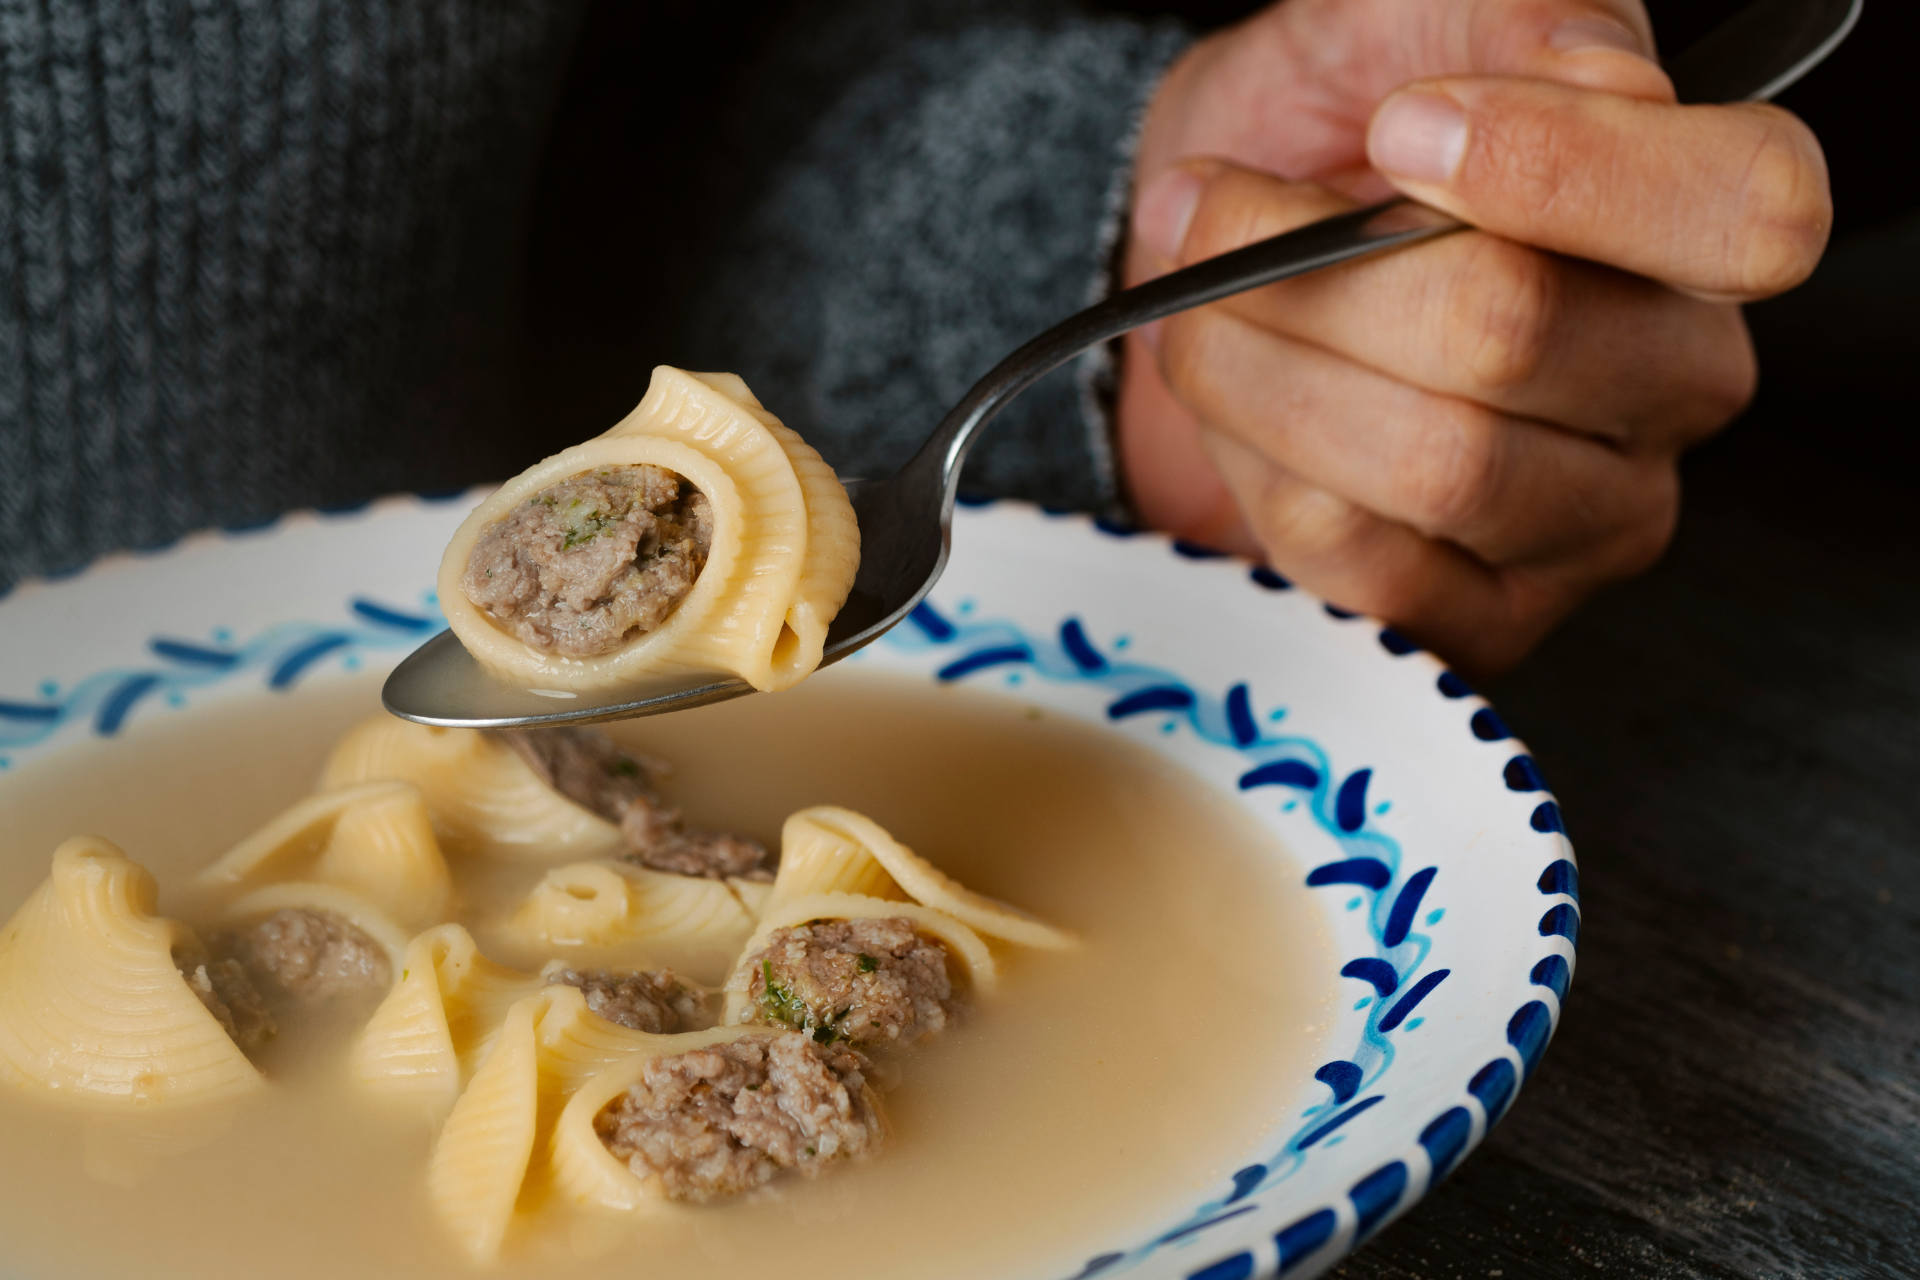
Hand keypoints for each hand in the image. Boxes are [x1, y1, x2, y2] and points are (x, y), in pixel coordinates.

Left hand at [1118, 0, 1830, 676]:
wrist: (1197, 271)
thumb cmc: (1312, 146)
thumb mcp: (1394, 25)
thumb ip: (1509, 19)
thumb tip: (1601, 75)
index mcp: (1697, 223)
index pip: (1744, 213)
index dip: (1558, 169)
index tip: (1401, 126)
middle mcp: (1672, 381)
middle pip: (1520, 334)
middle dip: (1313, 265)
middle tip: (1211, 211)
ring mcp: (1590, 519)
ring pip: (1435, 462)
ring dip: (1261, 370)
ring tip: (1202, 308)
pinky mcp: (1484, 619)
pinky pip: (1362, 563)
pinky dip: (1258, 470)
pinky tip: (1245, 412)